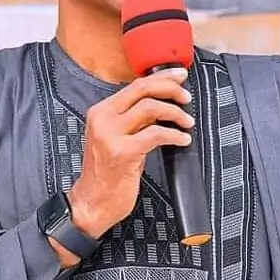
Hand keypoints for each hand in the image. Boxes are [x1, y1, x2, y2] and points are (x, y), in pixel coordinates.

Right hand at [68, 68, 193, 238]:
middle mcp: (103, 119)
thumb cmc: (106, 174)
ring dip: (175, 112)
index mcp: (101, 112)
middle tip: (186, 96)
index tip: (178, 77)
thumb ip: (132, 120)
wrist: (91, 203)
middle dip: (170, 88)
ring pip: (151, 108)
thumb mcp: (114, 138)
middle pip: (143, 89)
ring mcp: (111, 135)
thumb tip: (161, 104)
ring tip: (187, 121)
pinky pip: (156, 134)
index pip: (135, 85)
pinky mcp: (123, 153)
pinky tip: (182, 139)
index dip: (161, 78)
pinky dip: (174, 134)